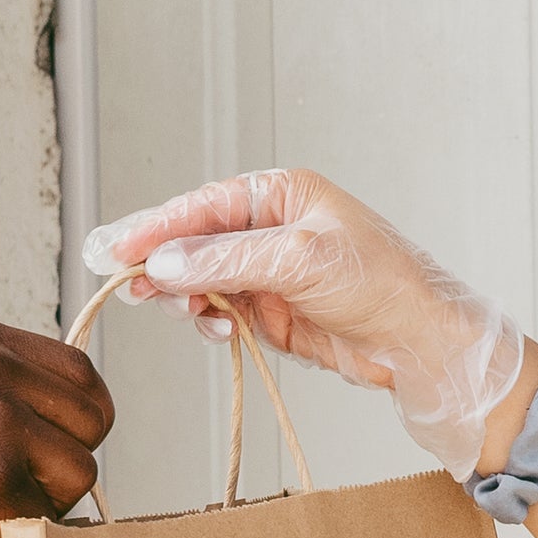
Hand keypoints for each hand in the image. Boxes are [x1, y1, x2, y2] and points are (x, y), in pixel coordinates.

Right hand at [0, 316, 112, 537]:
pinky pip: (50, 514)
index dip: (80, 414)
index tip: (62, 440)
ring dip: (55, 496)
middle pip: (94, 417)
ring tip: (5, 503)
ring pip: (81, 470)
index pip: (80, 371)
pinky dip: (28, 527)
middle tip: (34, 480)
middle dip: (73, 454)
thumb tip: (45, 395)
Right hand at [86, 169, 526, 471]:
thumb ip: (228, 259)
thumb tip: (166, 260)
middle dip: (161, 263)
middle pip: (194, 241)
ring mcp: (269, 273)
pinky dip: (208, 321)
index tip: (118, 248)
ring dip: (183, 297)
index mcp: (283, 194)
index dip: (157, 226)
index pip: (204, 205)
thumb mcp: (301, 260)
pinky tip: (213, 329)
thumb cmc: (382, 284)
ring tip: (178, 310)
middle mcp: (272, 229)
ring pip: (201, 280)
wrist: (419, 343)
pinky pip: (220, 311)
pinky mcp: (271, 312)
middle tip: (127, 283)